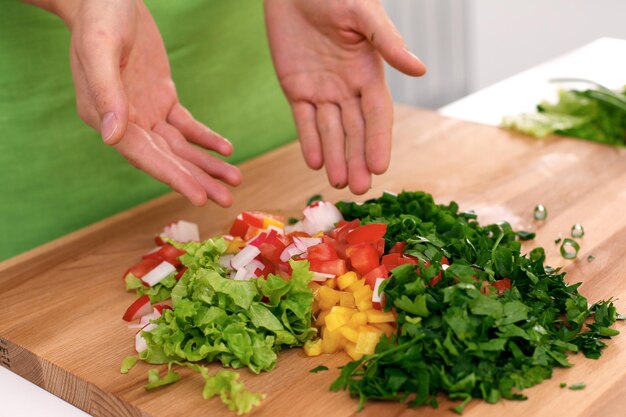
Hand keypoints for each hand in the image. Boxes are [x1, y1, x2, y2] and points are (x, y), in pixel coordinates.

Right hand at [33, 0, 241, 206]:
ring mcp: (145, 111)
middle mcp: (125, 121)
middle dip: (198, 180)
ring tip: (234, 180)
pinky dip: (206, 138)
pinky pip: (187, 125)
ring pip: (181, 147)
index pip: (144, 156)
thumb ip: (106, 92)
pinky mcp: (162, 98)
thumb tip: (112, 137)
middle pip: (167, 158)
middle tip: (226, 201)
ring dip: (207, 164)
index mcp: (103, 116)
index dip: (173, 177)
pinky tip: (226, 150)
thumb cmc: (99, 17)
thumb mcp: (100, 49)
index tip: (198, 197)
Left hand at [265, 0, 425, 193]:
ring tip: (338, 183)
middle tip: (360, 189)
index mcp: (369, 71)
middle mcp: (348, 87)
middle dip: (357, 159)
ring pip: (330, 131)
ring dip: (334, 157)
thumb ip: (387, 42)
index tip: (381, 167)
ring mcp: (322, 90)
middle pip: (355, 130)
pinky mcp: (297, 88)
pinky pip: (304, 120)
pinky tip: (313, 163)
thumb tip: (420, 68)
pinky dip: (309, 141)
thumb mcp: (363, 13)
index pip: (377, 114)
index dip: (379, 140)